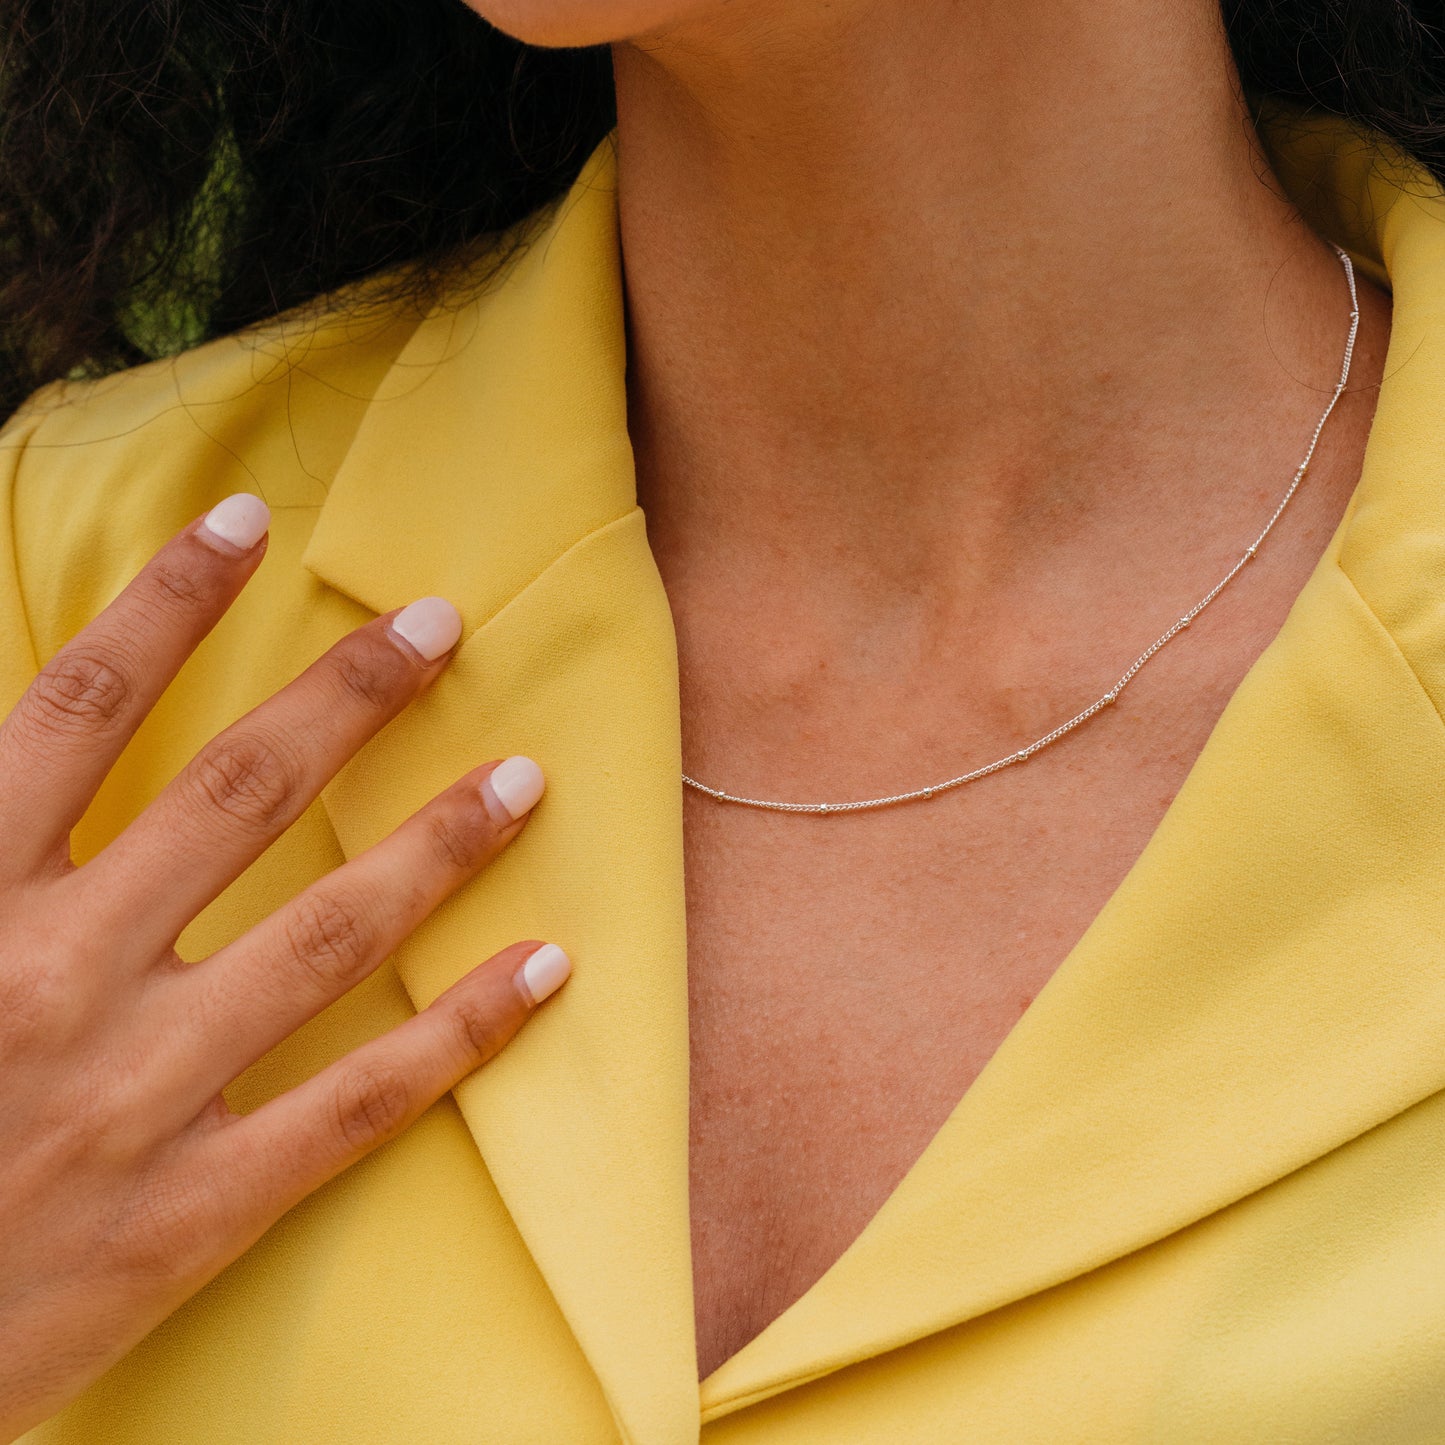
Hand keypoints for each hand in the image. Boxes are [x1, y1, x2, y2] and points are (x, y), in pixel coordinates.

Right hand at [0, 494, 569, 1441]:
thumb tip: (21, 732)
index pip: (77, 708)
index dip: (168, 603)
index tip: (250, 525)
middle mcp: (55, 979)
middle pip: (236, 795)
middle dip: (346, 695)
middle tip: (437, 622)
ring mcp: (135, 1099)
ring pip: (326, 936)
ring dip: (437, 845)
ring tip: (526, 779)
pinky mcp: (190, 1212)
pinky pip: (355, 1107)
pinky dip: (460, 1036)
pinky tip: (545, 969)